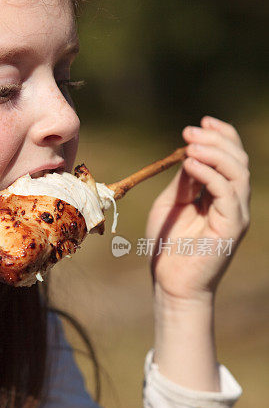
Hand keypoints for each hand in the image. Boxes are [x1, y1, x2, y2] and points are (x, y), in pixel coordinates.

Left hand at [145, 116, 249, 302]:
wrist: (170, 283)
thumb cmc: (167, 246)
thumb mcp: (171, 204)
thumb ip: (183, 181)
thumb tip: (190, 154)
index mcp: (220, 195)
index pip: (230, 157)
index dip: (220, 136)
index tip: (198, 124)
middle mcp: (233, 202)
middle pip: (238, 160)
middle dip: (216, 140)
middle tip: (190, 132)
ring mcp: (236, 214)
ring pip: (238, 173)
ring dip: (215, 153)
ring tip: (191, 146)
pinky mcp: (232, 227)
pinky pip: (227, 194)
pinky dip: (210, 175)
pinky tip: (190, 165)